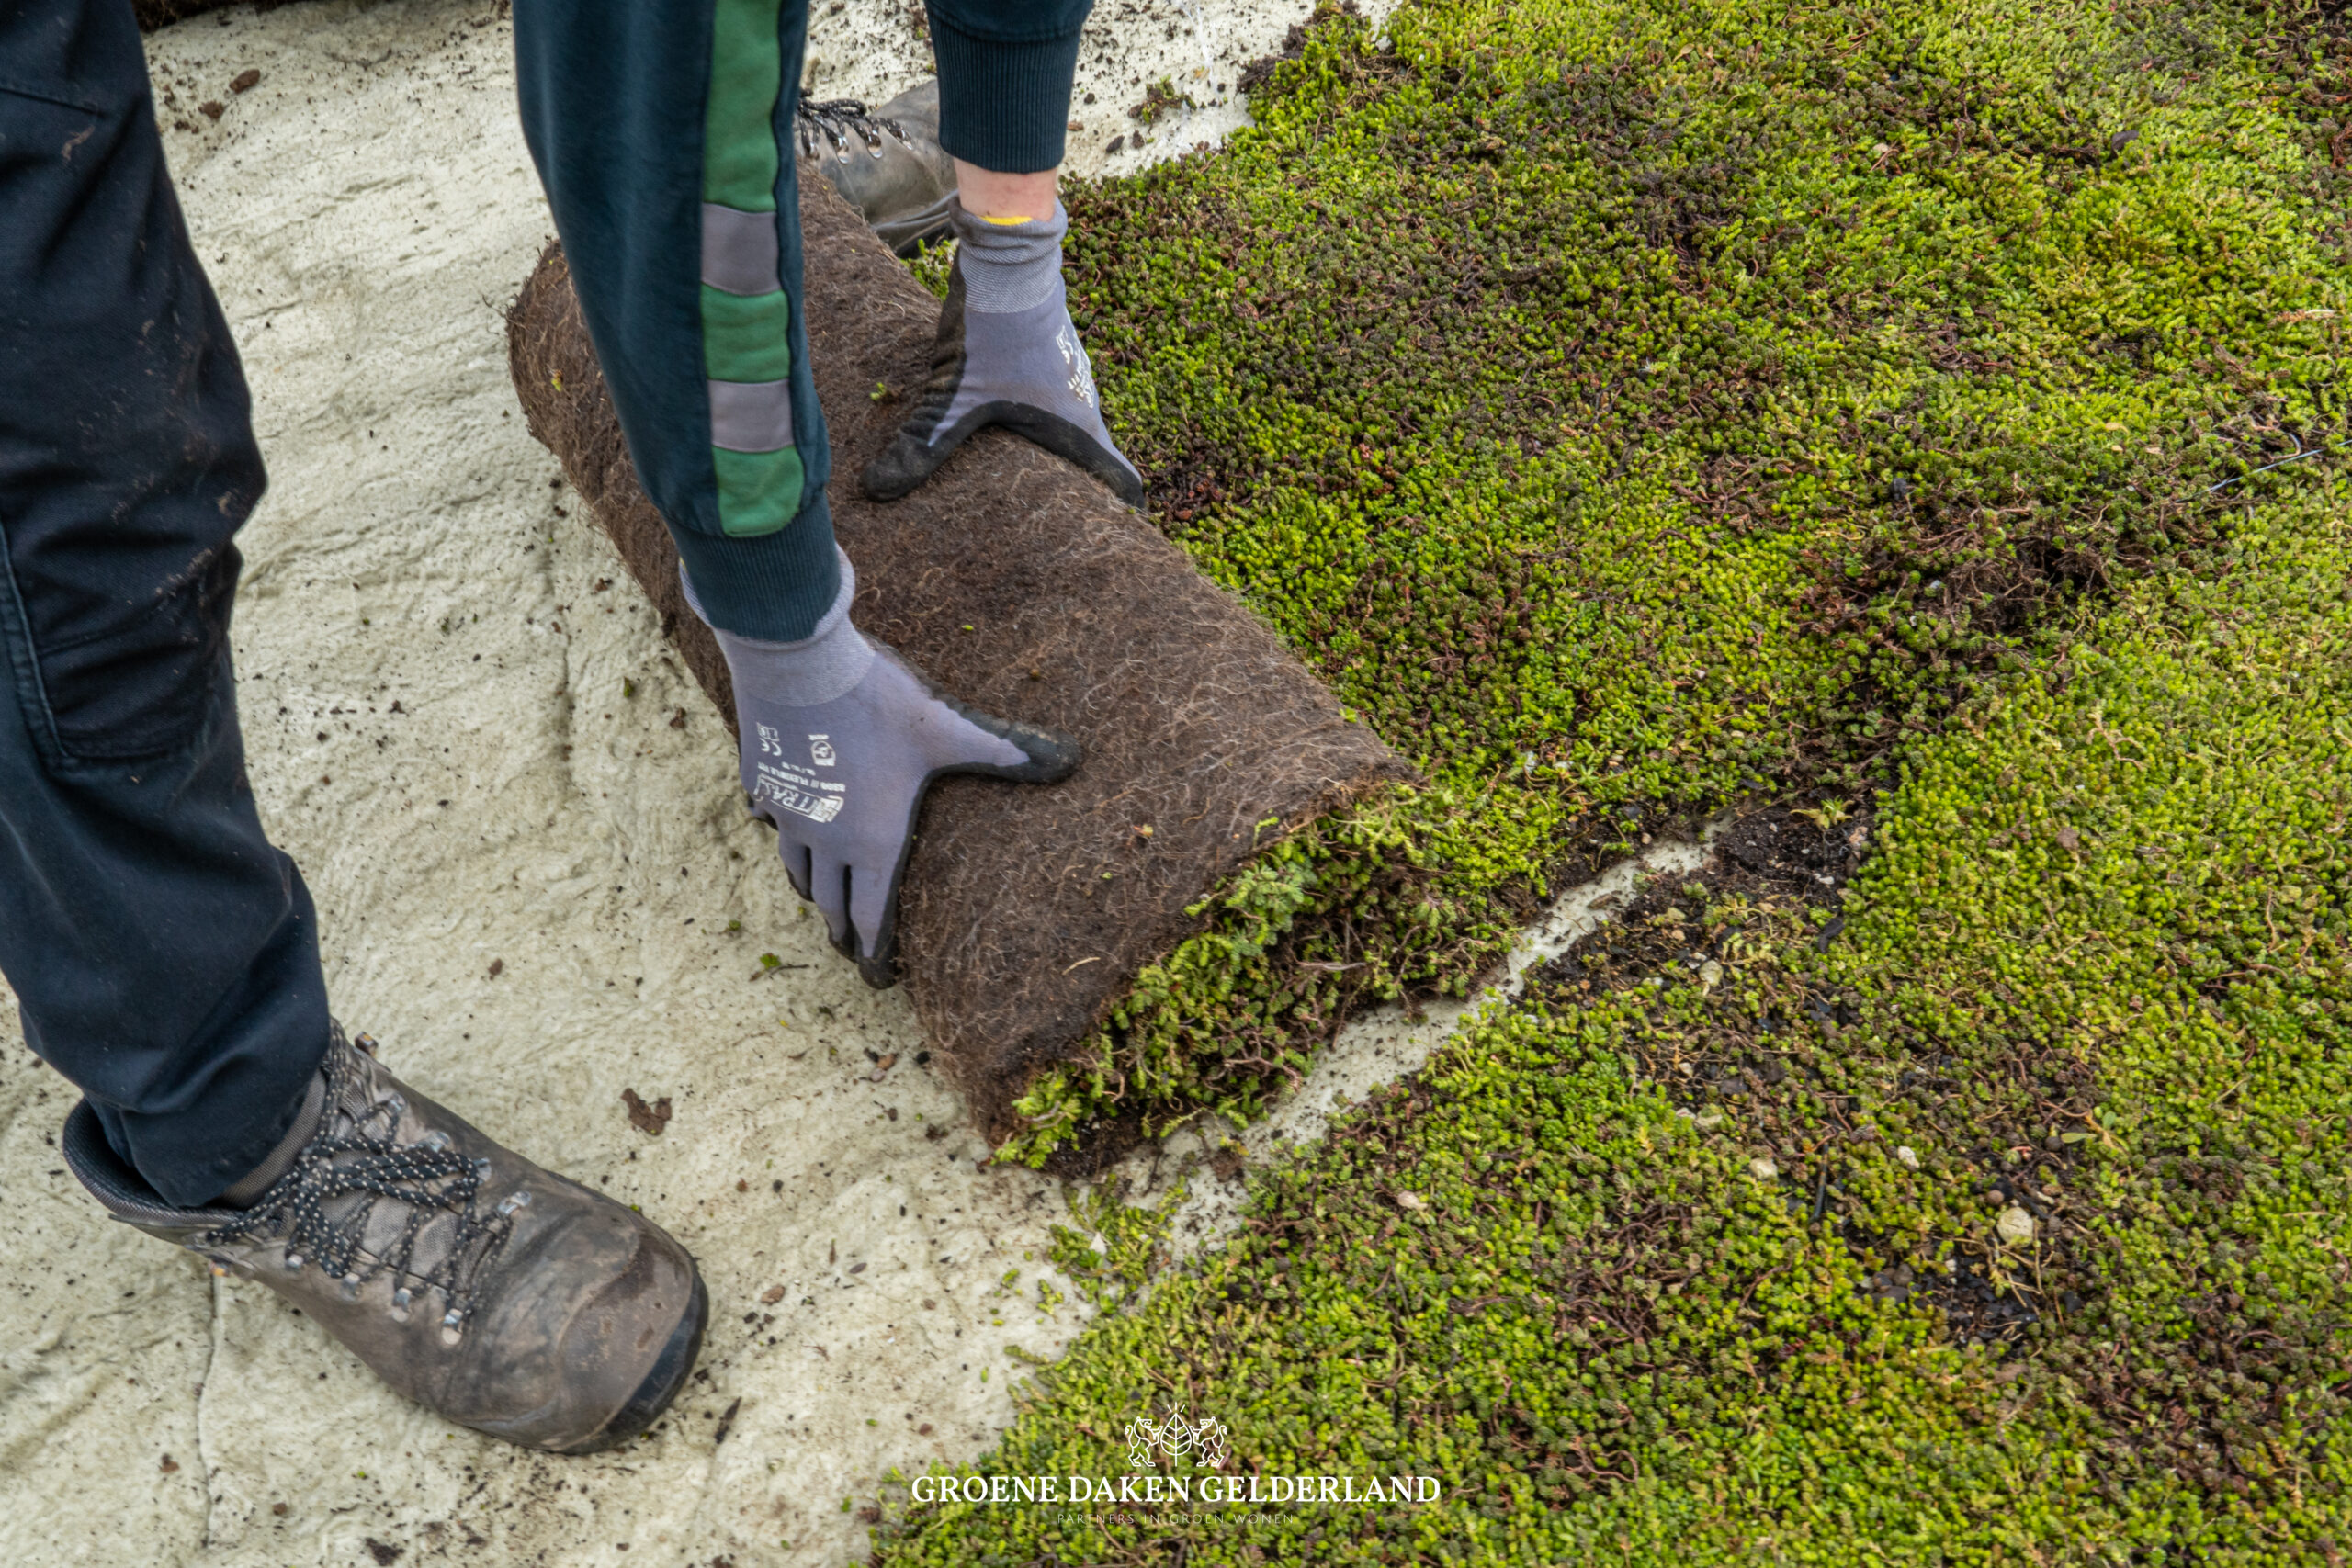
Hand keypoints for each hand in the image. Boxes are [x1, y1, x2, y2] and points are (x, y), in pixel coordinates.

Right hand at [722, 635, 1077, 985]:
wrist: (798, 662)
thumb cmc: (878, 702)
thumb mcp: (950, 727)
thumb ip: (1008, 750)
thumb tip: (1073, 760)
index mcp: (872, 842)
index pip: (873, 917)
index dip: (876, 954)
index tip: (879, 980)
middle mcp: (826, 839)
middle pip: (830, 902)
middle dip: (843, 932)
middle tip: (850, 949)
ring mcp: (788, 812)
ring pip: (796, 867)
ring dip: (811, 890)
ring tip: (820, 900)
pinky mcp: (761, 780)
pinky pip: (769, 819)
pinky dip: (779, 830)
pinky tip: (779, 824)